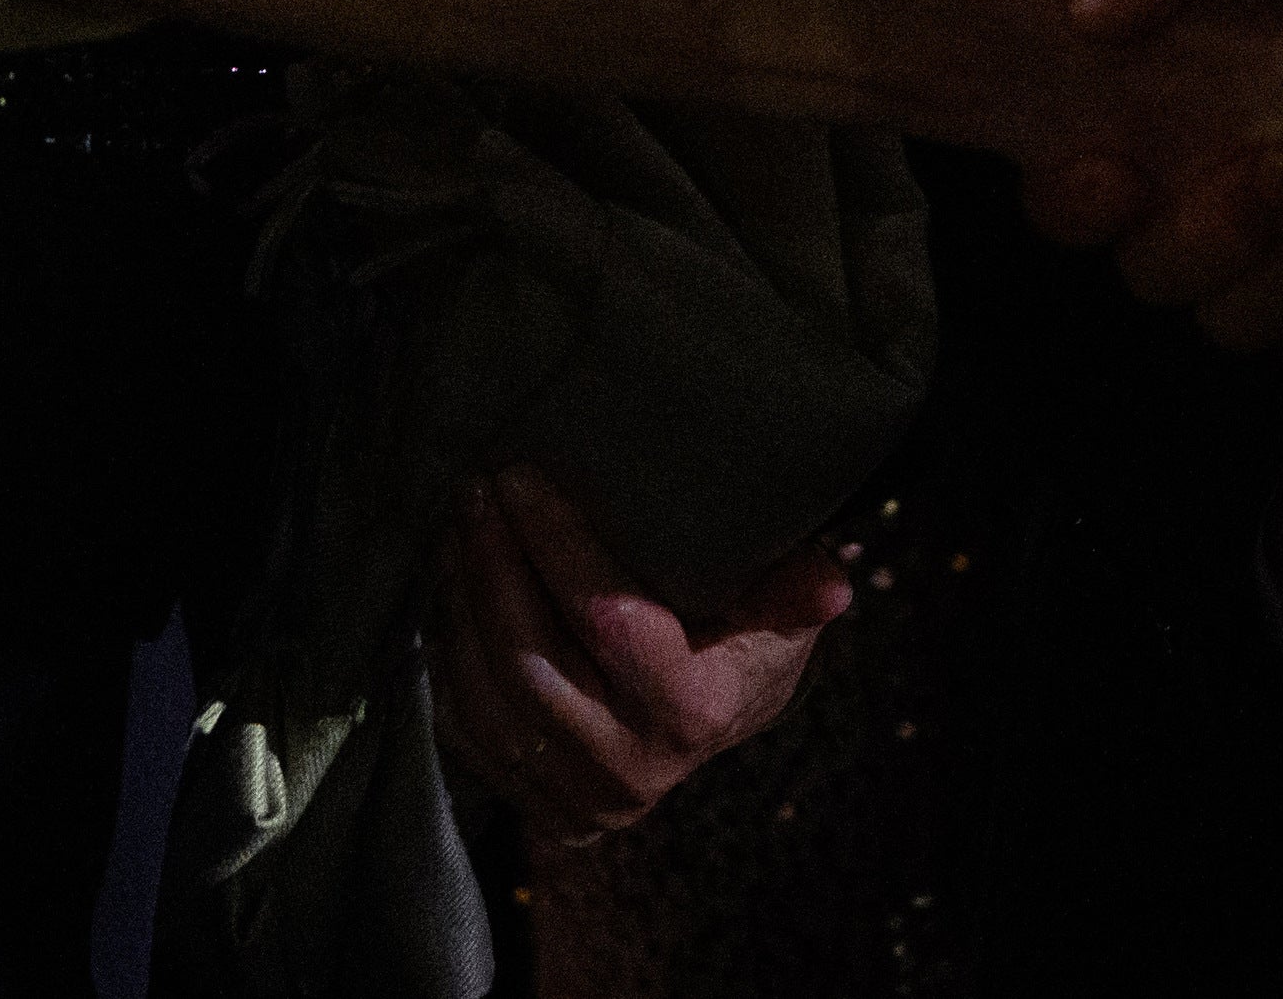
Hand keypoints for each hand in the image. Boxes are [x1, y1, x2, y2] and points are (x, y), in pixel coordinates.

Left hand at [420, 467, 849, 841]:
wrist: (707, 732)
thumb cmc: (741, 644)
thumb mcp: (781, 613)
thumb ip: (799, 588)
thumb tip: (832, 579)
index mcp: (694, 712)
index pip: (608, 618)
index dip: (557, 543)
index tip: (518, 474)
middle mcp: (632, 769)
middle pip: (531, 660)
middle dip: (491, 565)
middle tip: (474, 492)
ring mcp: (578, 799)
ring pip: (489, 697)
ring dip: (461, 604)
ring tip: (458, 528)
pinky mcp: (537, 808)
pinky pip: (466, 731)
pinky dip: (450, 659)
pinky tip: (451, 594)